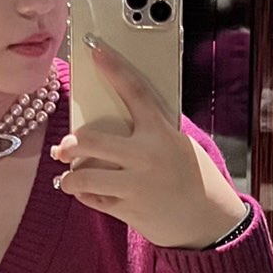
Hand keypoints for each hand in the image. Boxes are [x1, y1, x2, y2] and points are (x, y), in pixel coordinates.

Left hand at [50, 36, 246, 247]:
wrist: (209, 222)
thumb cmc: (195, 178)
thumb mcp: (179, 145)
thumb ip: (152, 131)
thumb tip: (115, 117)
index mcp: (162, 133)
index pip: (135, 92)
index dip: (114, 68)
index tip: (96, 50)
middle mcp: (146, 156)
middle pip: (91, 140)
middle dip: (70, 143)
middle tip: (63, 146)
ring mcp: (135, 185)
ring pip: (83, 175)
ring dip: (69, 176)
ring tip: (67, 175)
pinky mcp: (128, 210)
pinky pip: (92, 198)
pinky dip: (84, 194)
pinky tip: (84, 191)